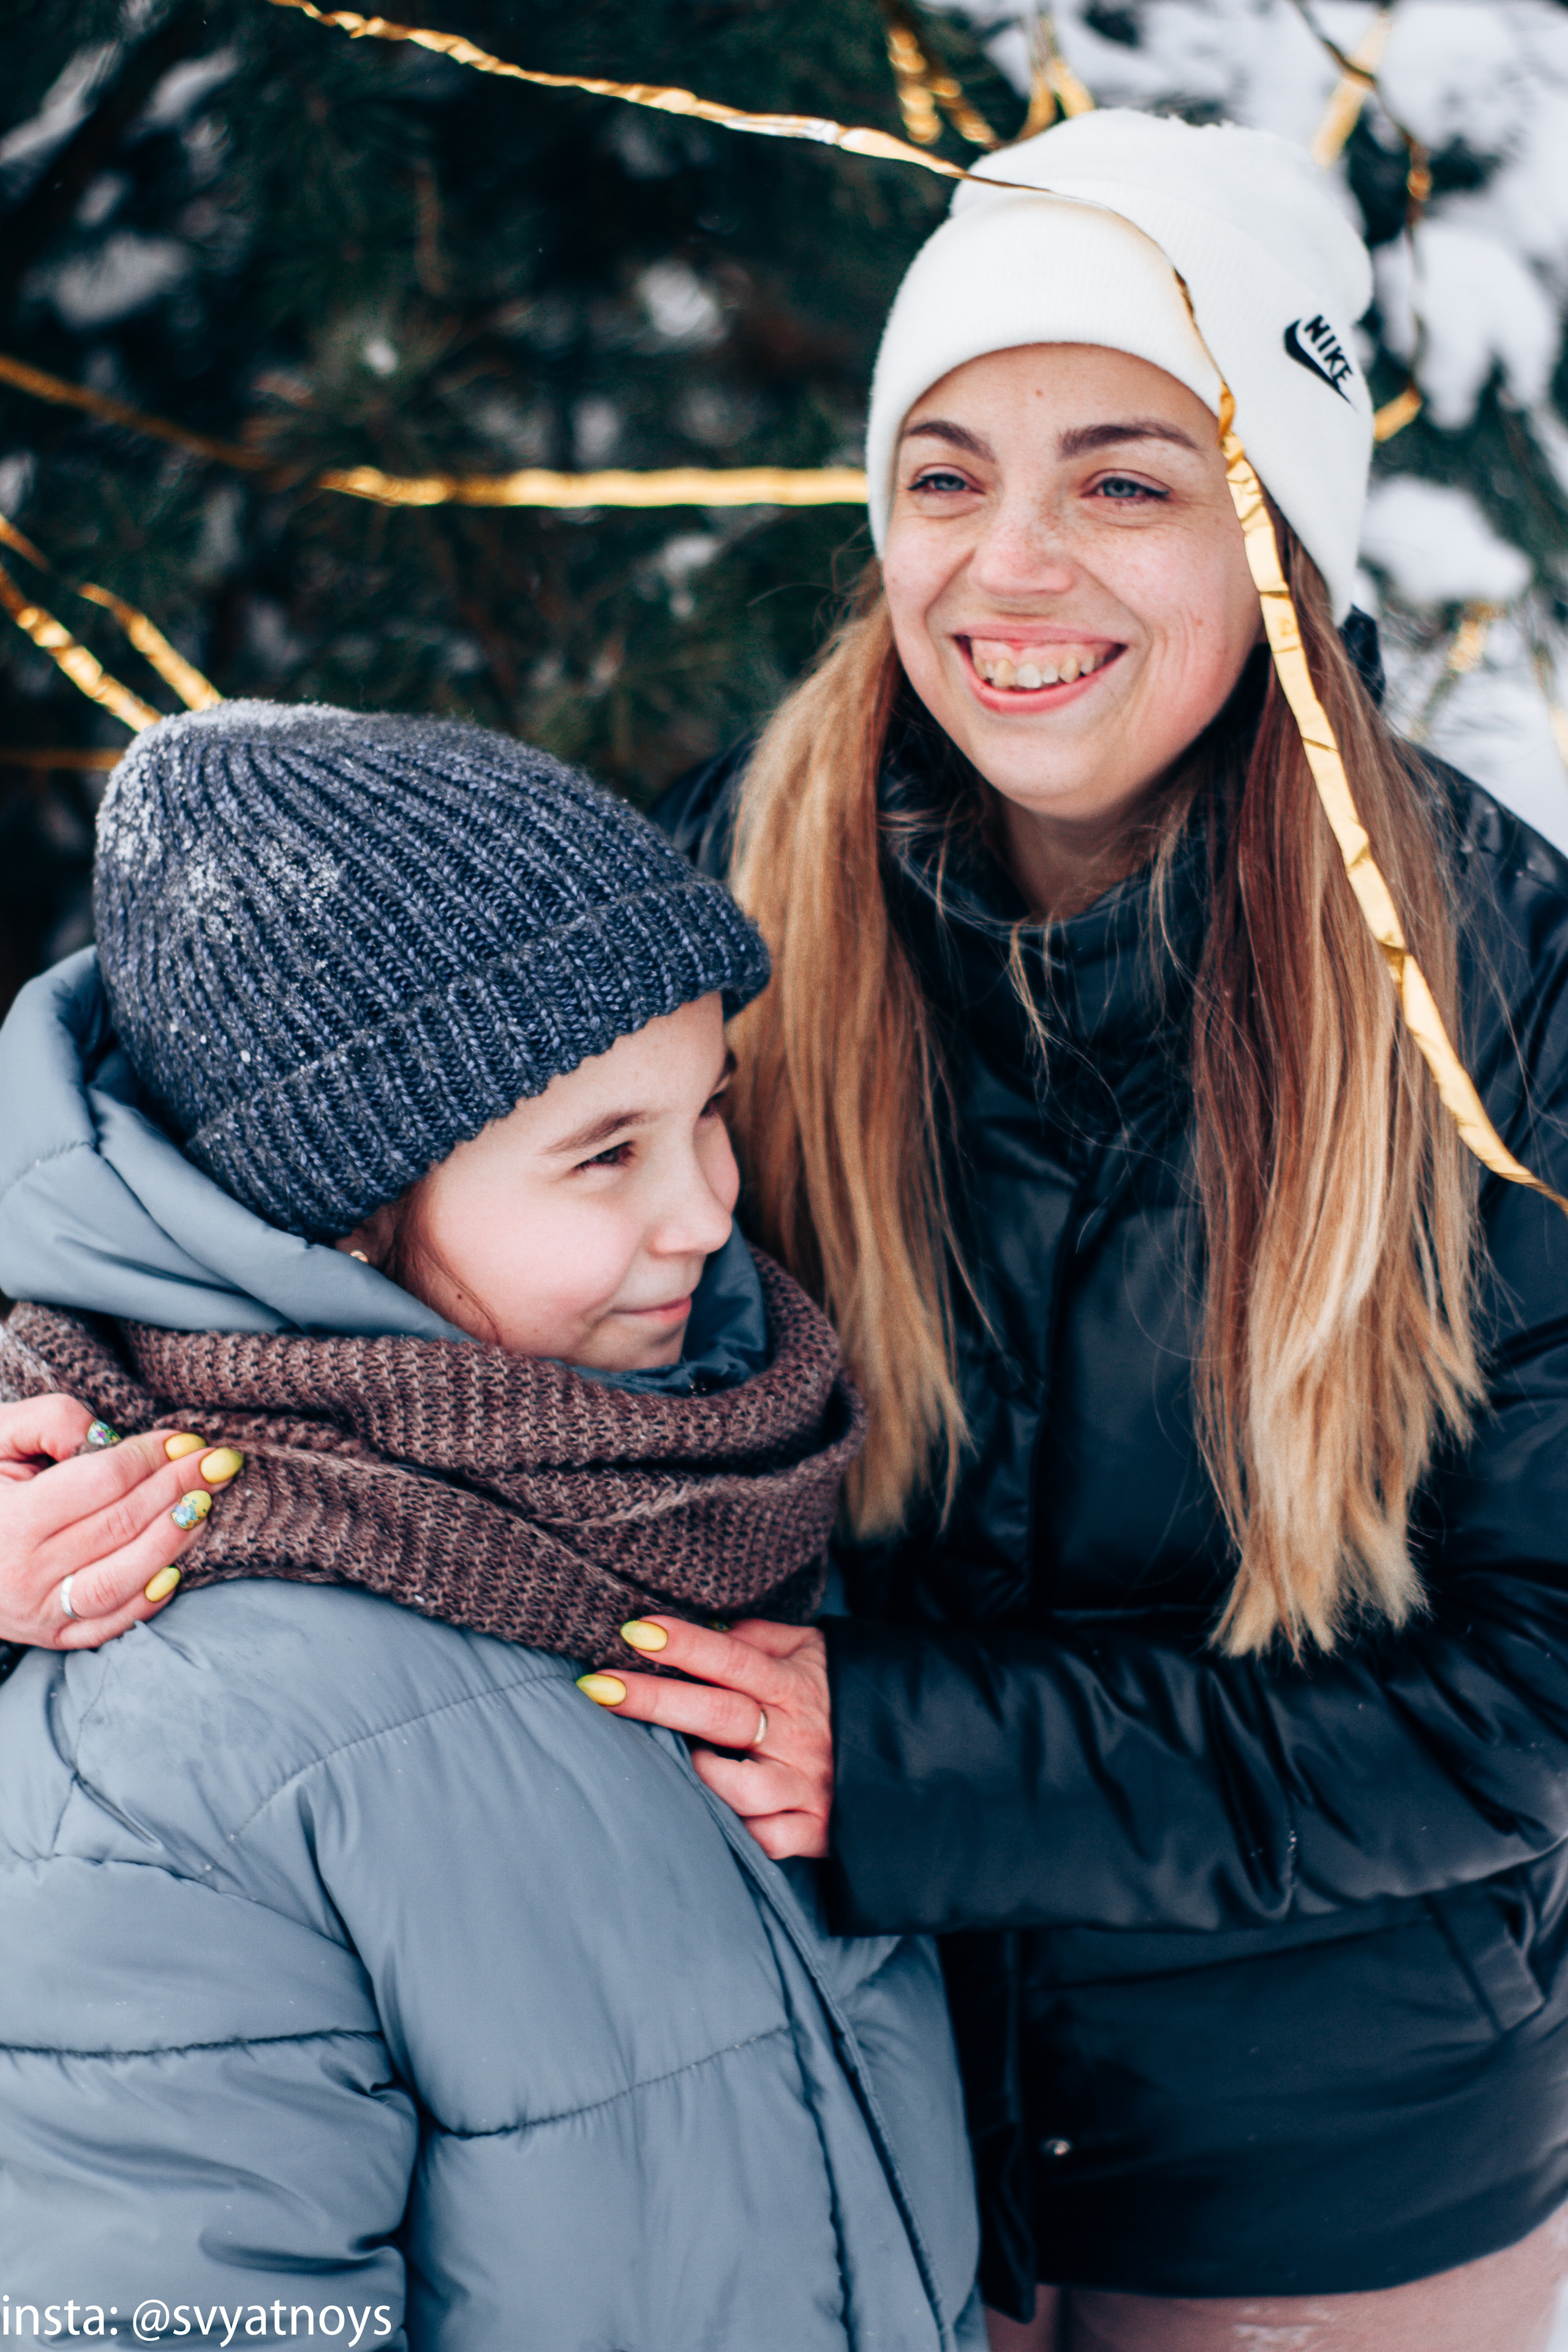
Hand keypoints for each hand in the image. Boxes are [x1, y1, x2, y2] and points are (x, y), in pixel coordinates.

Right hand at [0, 1395, 243, 1650]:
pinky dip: (150, 1599)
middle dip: (180, 1489)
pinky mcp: (49, 1635)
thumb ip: (50, 1420)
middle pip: (121, 1526)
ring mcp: (36, 1611)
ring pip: (123, 1580)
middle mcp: (22, 1572)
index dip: (151, 1457)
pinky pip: (110, 1625)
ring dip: (175, 1541)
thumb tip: (108, 1439)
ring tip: (205, 1505)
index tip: (186, 1439)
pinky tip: (177, 1564)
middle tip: (219, 1462)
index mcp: (7, 1519)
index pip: (102, 1482)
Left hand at [579, 1616, 832, 1859]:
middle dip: (655, 1699)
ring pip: (740, 1789)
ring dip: (702, 1773)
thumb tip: (710, 1628)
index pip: (733, 1658)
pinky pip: (765, 1839)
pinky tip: (717, 1812)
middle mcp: (799, 1735)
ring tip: (678, 1758)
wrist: (923, 1749)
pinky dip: (738, 1829)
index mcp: (795, 1684)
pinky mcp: (815, 1830)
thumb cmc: (846, 1691)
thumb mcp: (815, 1650)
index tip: (634, 1630)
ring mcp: (807, 1786)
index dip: (685, 1643)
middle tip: (598, 1687)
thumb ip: (762, 1638)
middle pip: (718, 1715)